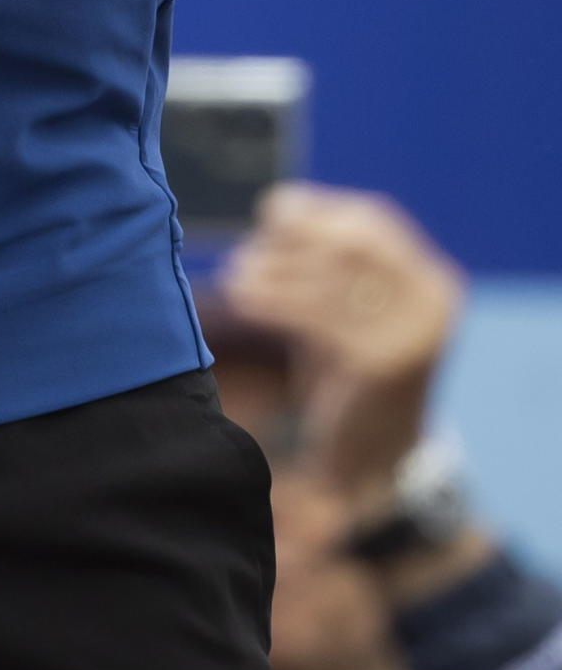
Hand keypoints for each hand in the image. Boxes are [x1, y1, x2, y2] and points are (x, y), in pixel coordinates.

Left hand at [222, 183, 463, 506]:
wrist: (377, 463)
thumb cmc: (352, 369)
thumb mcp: (352, 306)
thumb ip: (328, 261)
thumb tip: (276, 206)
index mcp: (434, 282)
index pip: (373, 221)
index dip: (317, 209)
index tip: (271, 211)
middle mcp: (433, 303)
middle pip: (353, 244)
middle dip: (295, 240)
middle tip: (249, 251)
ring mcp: (413, 335)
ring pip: (330, 282)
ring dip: (273, 272)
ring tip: (235, 276)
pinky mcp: (382, 365)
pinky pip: (317, 318)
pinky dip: (272, 301)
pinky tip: (240, 298)